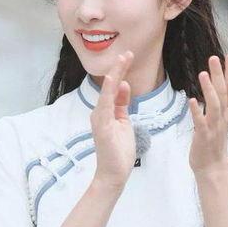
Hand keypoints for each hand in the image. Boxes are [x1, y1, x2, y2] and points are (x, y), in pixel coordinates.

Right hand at [91, 50, 135, 191]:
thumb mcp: (124, 122)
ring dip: (115, 73)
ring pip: (107, 90)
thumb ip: (122, 104)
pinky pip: (105, 103)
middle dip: (119, 68)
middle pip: (109, 85)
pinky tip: (113, 78)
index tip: (128, 58)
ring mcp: (99, 118)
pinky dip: (109, 90)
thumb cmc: (118, 151)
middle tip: (128, 53)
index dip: (120, 72)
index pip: (114, 87)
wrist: (113, 173)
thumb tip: (124, 85)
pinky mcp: (102, 124)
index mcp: (106, 111)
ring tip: (123, 58)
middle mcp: (99, 112)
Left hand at [188, 54, 227, 173]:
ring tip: (203, 74)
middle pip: (225, 93)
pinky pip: (201, 122)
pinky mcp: (204, 136)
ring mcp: (215, 126)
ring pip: (214, 105)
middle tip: (214, 58)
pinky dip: (197, 112)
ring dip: (209, 89)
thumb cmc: (218, 136)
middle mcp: (224, 116)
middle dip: (220, 75)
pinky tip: (191, 101)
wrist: (213, 165)